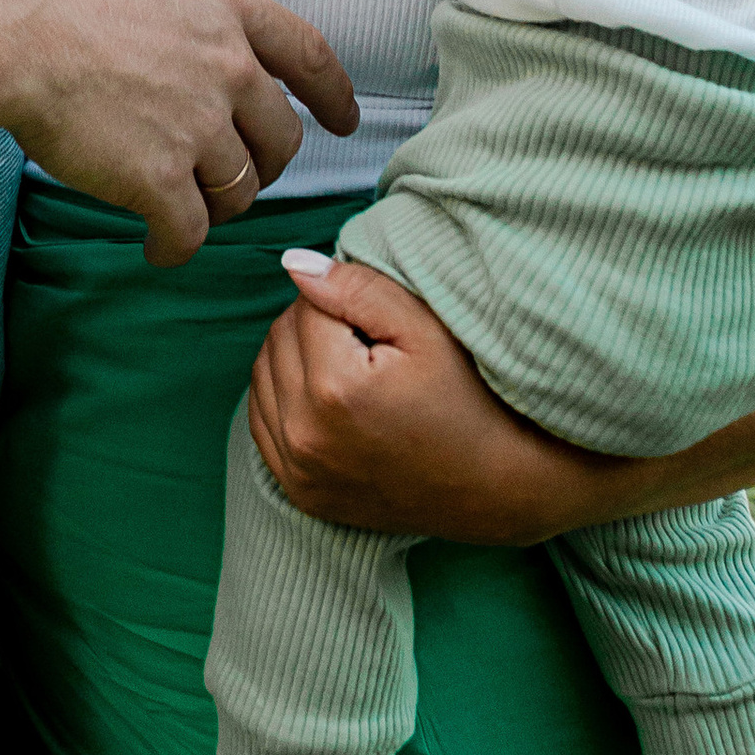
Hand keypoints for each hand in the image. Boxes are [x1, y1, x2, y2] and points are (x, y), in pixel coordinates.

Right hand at [4, 0, 358, 267]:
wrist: (12, 28)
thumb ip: (197, 6)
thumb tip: (208, 27)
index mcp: (228, 9)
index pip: (308, 56)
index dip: (332, 94)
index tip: (344, 121)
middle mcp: (228, 66)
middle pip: (280, 138)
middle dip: (265, 166)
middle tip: (235, 178)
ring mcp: (198, 124)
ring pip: (239, 191)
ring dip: (215, 207)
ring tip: (178, 208)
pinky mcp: (159, 177)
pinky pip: (188, 232)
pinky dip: (174, 248)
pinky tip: (155, 248)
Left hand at [245, 255, 582, 536]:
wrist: (492, 486)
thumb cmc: (467, 399)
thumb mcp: (424, 330)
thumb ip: (357, 288)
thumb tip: (295, 263)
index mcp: (335, 389)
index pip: (306, 304)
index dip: (346, 302)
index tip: (381, 326)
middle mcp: (305, 434)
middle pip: (280, 337)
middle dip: (316, 326)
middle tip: (370, 345)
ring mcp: (297, 470)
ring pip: (262, 375)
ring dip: (296, 359)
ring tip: (351, 368)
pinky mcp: (297, 491)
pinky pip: (261, 421)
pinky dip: (284, 399)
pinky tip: (327, 398)